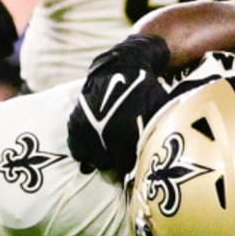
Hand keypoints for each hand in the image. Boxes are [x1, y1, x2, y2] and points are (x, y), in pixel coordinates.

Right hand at [66, 34, 171, 176]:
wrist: (122, 67)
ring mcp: (87, 126)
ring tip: (111, 152)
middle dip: (117, 163)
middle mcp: (103, 131)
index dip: (132, 168)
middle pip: (108, 165)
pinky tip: (95, 148)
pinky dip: (85, 151)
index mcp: (125, 131)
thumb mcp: (158, 112)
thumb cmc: (146, 92)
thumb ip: (155, 136)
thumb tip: (156, 163)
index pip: (126, 166)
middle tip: (124, 157)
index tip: (135, 165)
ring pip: (92, 159)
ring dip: (101, 158)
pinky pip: (76, 148)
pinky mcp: (75, 121)